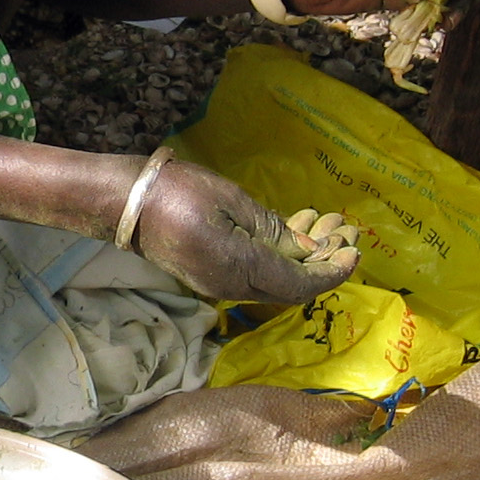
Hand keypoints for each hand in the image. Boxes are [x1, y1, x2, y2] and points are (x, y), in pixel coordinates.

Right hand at [129, 159, 347, 303]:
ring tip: (327, 221)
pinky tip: (295, 224)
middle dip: (325, 259)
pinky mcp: (213, 274)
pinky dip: (283, 253)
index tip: (355, 251)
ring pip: (277, 278)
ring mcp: (221, 284)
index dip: (332, 271)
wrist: (125, 204)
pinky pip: (259, 272)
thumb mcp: (232, 201)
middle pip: (292, 285)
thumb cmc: (177, 193)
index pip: (301, 284)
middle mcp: (233, 287)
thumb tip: (306, 248)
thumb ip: (272, 228)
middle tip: (348, 228)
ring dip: (305, 253)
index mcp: (240, 269)